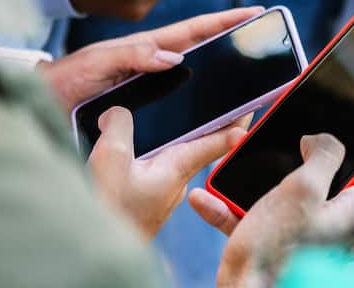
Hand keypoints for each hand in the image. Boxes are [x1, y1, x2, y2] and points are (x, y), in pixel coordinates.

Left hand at [39, 7, 262, 110]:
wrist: (42, 101)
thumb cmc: (65, 78)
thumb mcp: (97, 60)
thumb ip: (133, 55)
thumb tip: (175, 57)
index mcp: (146, 47)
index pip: (193, 30)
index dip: (223, 20)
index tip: (252, 11)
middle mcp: (154, 64)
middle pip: (203, 49)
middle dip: (234, 41)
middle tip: (264, 39)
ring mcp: (152, 83)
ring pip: (197, 74)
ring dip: (224, 73)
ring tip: (253, 77)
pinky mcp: (147, 105)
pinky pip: (183, 101)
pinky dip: (204, 103)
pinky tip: (219, 114)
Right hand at [88, 106, 251, 239]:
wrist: (99, 248)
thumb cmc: (111, 210)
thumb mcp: (112, 159)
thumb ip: (119, 126)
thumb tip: (118, 111)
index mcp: (177, 168)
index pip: (215, 142)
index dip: (234, 124)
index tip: (254, 110)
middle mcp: (176, 181)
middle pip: (200, 146)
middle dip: (212, 126)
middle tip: (226, 105)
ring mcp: (164, 193)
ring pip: (177, 159)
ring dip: (182, 140)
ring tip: (187, 118)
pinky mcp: (149, 200)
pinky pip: (158, 171)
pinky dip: (157, 155)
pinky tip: (142, 151)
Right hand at [189, 135, 353, 285]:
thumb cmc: (275, 253)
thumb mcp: (301, 188)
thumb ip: (323, 154)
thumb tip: (323, 140)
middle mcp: (351, 224)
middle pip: (353, 175)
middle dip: (321, 155)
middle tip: (298, 140)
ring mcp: (327, 236)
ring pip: (310, 194)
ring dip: (275, 180)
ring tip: (245, 168)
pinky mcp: (299, 246)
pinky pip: (278, 217)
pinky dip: (248, 208)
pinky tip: (213, 200)